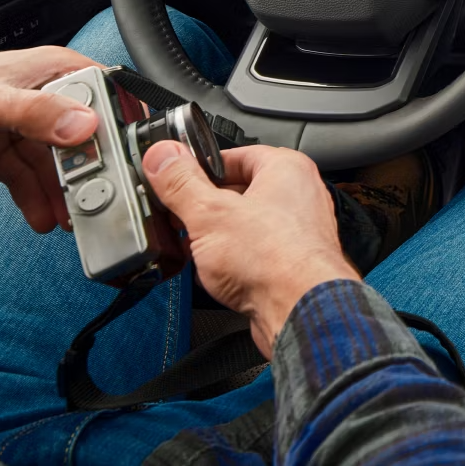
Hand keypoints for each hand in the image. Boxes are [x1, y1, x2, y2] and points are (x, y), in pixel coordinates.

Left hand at [0, 48, 100, 232]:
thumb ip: (33, 113)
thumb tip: (84, 127)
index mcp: (42, 70)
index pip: (102, 93)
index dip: (118, 127)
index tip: (125, 162)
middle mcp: (33, 94)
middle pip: (81, 134)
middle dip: (91, 170)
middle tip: (97, 201)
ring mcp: (12, 121)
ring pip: (55, 160)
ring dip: (64, 191)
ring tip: (70, 219)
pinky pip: (26, 175)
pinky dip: (35, 197)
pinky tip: (41, 216)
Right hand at [144, 140, 358, 352]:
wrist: (301, 311)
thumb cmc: (275, 261)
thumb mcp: (210, 214)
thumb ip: (181, 183)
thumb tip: (163, 157)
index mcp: (287, 169)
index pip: (237, 154)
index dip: (202, 168)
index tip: (176, 180)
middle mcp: (299, 196)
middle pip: (239, 191)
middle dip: (206, 208)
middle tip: (180, 218)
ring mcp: (298, 231)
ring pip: (245, 225)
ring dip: (216, 237)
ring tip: (195, 248)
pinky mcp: (292, 263)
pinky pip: (254, 253)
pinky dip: (232, 260)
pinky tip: (214, 274)